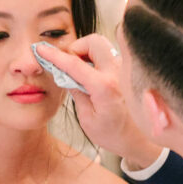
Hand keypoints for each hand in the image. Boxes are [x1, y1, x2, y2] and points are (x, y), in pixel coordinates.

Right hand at [35, 36, 160, 168]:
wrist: (141, 141)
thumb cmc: (115, 135)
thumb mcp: (88, 120)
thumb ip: (76, 93)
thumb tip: (65, 75)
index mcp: (105, 87)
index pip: (74, 64)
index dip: (54, 55)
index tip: (41, 49)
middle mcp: (117, 73)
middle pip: (93, 42)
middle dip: (77, 48)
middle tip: (70, 65)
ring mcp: (126, 70)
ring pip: (103, 46)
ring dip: (88, 53)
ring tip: (82, 72)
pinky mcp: (129, 72)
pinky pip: (110, 56)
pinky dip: (97, 60)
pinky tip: (93, 77)